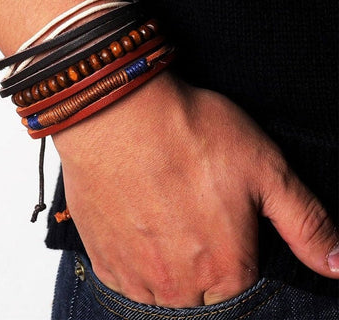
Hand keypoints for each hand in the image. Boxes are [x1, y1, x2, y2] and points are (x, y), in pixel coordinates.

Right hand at [53, 72, 338, 306]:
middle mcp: (181, 285)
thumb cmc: (190, 133)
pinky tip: (135, 225)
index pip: (241, 283)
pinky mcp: (102, 256)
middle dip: (202, 264)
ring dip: (166, 267)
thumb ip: (306, 224)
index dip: (234, 249)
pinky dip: (133, 261)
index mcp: (228, 269)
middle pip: (200, 295)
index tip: (219, 220)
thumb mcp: (266, 168)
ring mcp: (136, 273)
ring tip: (162, 220)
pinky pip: (124, 279)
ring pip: (161, 292)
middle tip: (189, 215)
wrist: (118, 112)